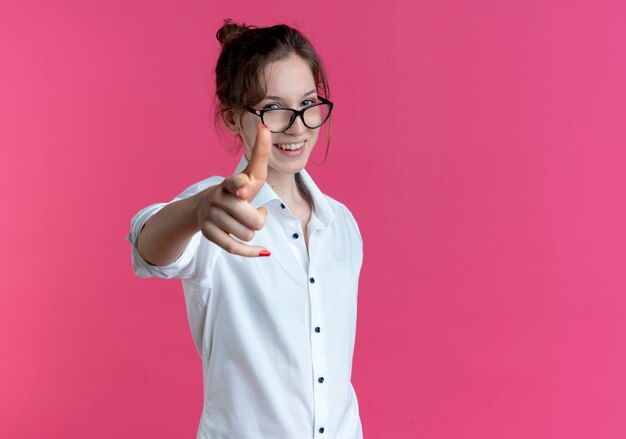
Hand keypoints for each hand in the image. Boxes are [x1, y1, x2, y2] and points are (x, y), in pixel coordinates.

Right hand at [195, 124, 271, 256]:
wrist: (204, 208)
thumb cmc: (236, 191)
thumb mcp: (249, 175)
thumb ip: (259, 156)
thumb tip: (266, 127)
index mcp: (230, 183)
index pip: (236, 183)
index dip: (240, 186)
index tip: (243, 189)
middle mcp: (219, 198)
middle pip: (252, 219)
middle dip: (259, 219)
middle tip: (254, 213)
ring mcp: (212, 217)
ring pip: (247, 234)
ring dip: (252, 231)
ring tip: (243, 222)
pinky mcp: (209, 233)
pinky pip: (235, 248)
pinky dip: (251, 252)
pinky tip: (263, 251)